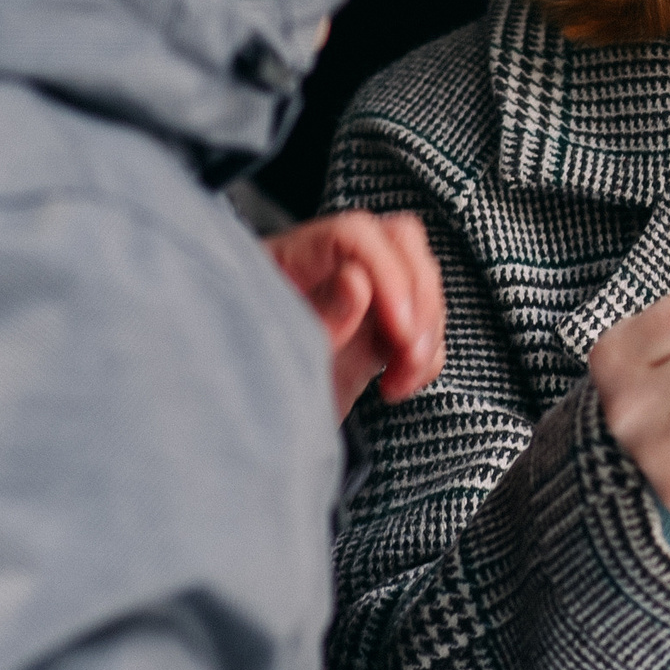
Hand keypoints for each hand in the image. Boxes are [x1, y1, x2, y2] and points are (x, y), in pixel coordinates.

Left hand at [263, 212, 443, 419]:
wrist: (242, 434)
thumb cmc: (243, 391)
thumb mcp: (274, 357)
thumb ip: (316, 318)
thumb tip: (356, 280)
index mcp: (288, 261)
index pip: (353, 235)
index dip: (387, 274)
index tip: (400, 330)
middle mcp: (326, 268)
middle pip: (398, 242)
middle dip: (419, 299)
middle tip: (409, 353)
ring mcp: (354, 297)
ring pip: (420, 278)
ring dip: (427, 331)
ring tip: (401, 380)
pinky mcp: (374, 330)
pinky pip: (423, 321)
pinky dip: (427, 354)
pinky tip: (399, 384)